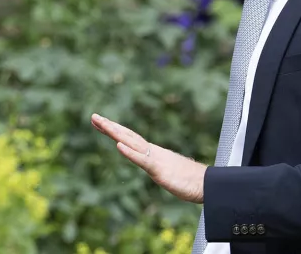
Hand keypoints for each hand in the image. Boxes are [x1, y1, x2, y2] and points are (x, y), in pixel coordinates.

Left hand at [91, 113, 206, 203]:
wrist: (207, 184)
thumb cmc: (191, 181)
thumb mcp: (169, 173)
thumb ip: (162, 168)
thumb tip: (160, 167)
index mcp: (154, 153)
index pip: (130, 139)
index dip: (115, 130)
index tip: (100, 122)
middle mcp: (153, 152)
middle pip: (129, 136)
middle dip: (110, 126)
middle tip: (93, 116)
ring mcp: (156, 159)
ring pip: (133, 143)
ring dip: (116, 133)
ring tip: (102, 124)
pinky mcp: (160, 170)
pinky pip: (143, 160)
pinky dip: (130, 152)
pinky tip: (118, 146)